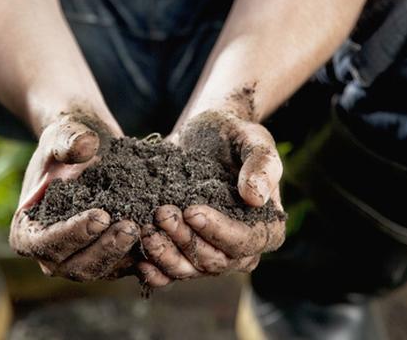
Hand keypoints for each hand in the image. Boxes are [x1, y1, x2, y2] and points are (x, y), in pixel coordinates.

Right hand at [9, 110, 139, 280]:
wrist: (91, 146)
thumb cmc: (68, 140)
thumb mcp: (65, 134)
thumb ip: (69, 141)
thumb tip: (85, 146)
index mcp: (27, 231)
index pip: (46, 243)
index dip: (72, 234)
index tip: (101, 216)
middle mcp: (51, 254)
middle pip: (76, 266)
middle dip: (104, 250)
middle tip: (130, 227)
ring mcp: (79, 258)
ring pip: (102, 271)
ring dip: (125, 255)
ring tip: (149, 230)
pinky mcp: (107, 257)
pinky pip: (123, 266)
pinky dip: (141, 255)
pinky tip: (160, 235)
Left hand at [138, 109, 284, 286]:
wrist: (204, 134)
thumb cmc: (234, 135)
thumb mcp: (253, 139)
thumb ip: (262, 164)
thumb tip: (256, 198)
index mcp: (267, 229)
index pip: (244, 242)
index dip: (218, 231)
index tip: (191, 210)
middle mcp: (241, 250)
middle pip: (214, 260)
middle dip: (185, 240)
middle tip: (162, 213)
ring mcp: (212, 254)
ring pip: (190, 269)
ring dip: (166, 254)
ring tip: (147, 229)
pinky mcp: (185, 253)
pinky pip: (171, 273)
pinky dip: (155, 271)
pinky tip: (139, 259)